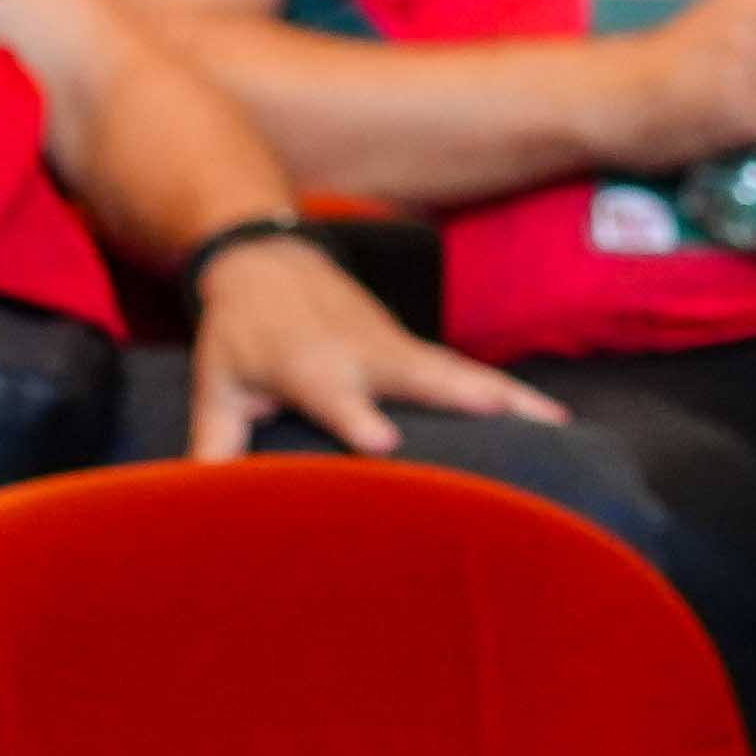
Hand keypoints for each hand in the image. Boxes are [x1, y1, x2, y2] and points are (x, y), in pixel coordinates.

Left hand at [176, 232, 567, 462]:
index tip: (383, 440)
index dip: (356, 417)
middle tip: (508, 415)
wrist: (268, 258)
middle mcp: (363, 353)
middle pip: (420, 376)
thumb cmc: (239, 333)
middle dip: (462, 395)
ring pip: (458, 372)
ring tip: (556, 422)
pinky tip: (548, 418)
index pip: (335, 395)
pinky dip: (507, 392)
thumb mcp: (215, 382)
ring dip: (507, 394)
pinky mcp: (414, 348)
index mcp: (310, 366)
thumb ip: (215, 438)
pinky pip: (465, 372)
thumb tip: (199, 497)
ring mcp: (395, 347)